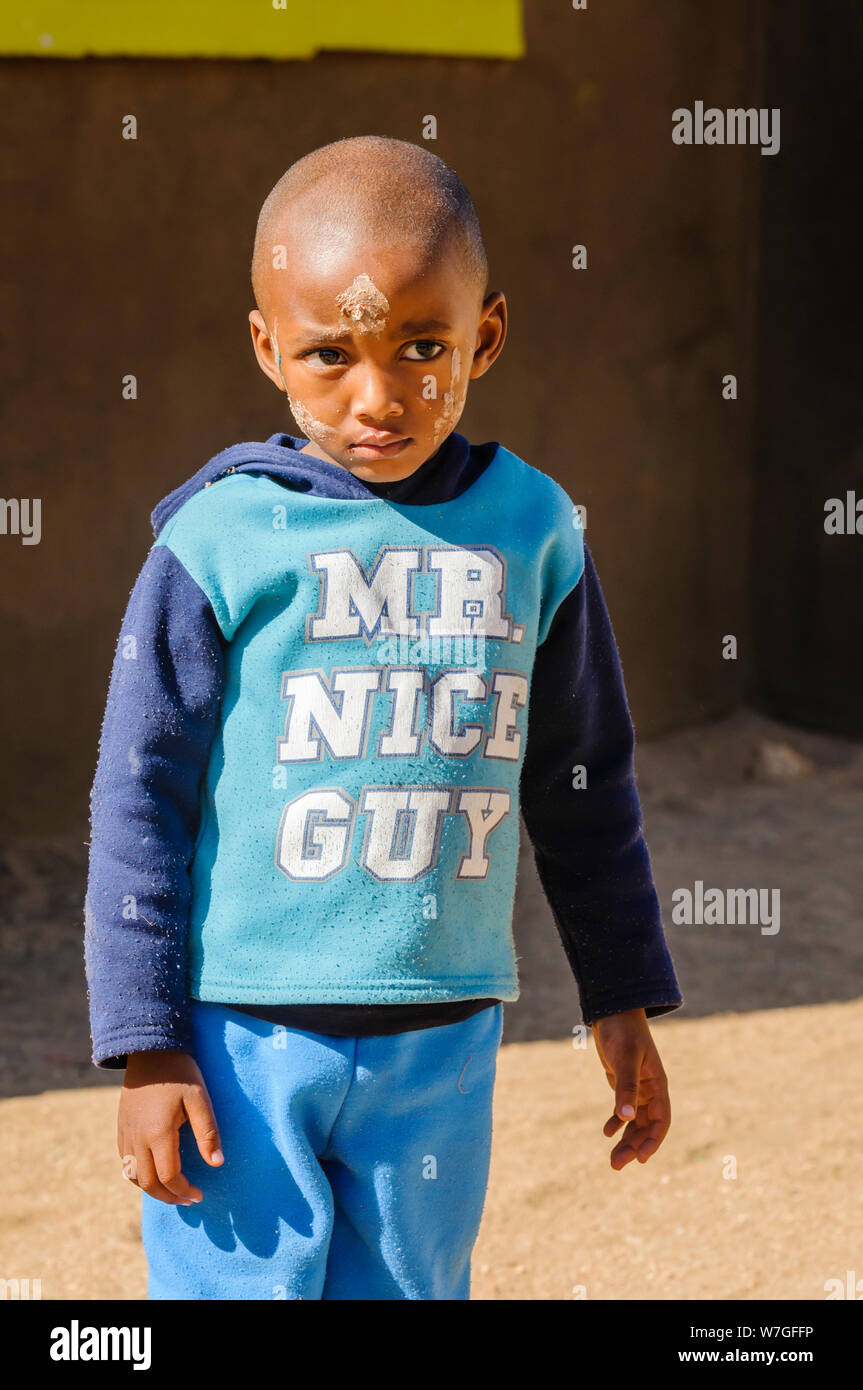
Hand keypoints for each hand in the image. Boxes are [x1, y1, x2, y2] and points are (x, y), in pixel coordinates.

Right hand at [118, 1050, 223, 1204]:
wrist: (150, 1050)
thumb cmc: (179, 1073)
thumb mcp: (199, 1099)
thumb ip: (208, 1132)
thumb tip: (217, 1163)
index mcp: (159, 1133)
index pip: (169, 1177)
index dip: (184, 1191)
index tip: (199, 1195)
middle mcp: (138, 1138)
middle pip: (148, 1183)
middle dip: (168, 1197)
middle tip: (187, 1200)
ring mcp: (126, 1133)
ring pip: (133, 1176)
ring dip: (152, 1189)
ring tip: (172, 1191)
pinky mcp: (121, 1127)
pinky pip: (125, 1161)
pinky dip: (138, 1175)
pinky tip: (153, 1172)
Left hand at [591, 1009, 670, 1170]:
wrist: (613, 1011)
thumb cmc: (622, 1032)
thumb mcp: (624, 1059)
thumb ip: (625, 1087)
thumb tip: (626, 1118)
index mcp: (658, 1084)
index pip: (661, 1120)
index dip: (653, 1141)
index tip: (640, 1158)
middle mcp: (651, 1090)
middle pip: (647, 1126)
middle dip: (634, 1146)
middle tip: (617, 1165)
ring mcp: (638, 1088)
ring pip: (636, 1122)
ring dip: (626, 1140)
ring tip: (613, 1160)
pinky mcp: (624, 1084)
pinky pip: (625, 1110)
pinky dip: (617, 1123)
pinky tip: (607, 1133)